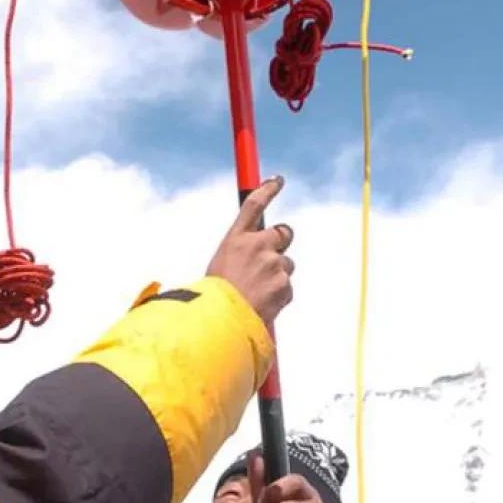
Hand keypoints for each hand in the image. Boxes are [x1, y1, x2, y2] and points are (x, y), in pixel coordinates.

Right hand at [205, 177, 293, 326]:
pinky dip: (278, 296)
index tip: (278, 180)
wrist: (221, 322)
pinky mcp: (284, 283)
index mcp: (235, 239)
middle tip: (270, 259)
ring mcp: (272, 263)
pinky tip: (262, 304)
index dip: (268, 189)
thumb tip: (256, 258)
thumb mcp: (220, 267)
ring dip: (277, 275)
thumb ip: (241, 256)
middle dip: (281, 243)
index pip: (254, 204)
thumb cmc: (214, 298)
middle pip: (283, 233)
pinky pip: (288, 287)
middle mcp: (256, 245)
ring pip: (286, 264)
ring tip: (257, 293)